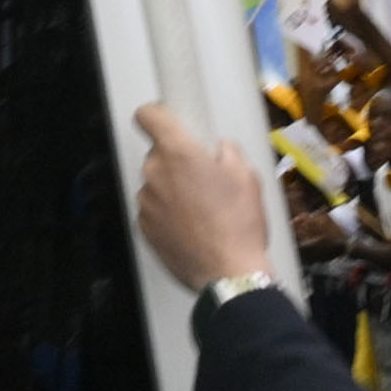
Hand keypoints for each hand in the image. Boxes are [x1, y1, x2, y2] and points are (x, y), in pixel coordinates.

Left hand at [129, 102, 275, 292]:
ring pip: (156, 184)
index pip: (147, 115)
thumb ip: (227, 152)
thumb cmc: (238, 223)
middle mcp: (154, 173)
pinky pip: (153, 210)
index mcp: (178, 152)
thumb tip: (218, 150)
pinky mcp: (144, 228)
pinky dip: (167, 214)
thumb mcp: (246, 176)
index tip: (168, 122)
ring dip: (171, 190)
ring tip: (201, 210)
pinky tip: (192, 228)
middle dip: (176, 162)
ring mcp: (146, 203)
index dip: (157, 115)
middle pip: (157, 155)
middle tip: (203, 179)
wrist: (229, 274)